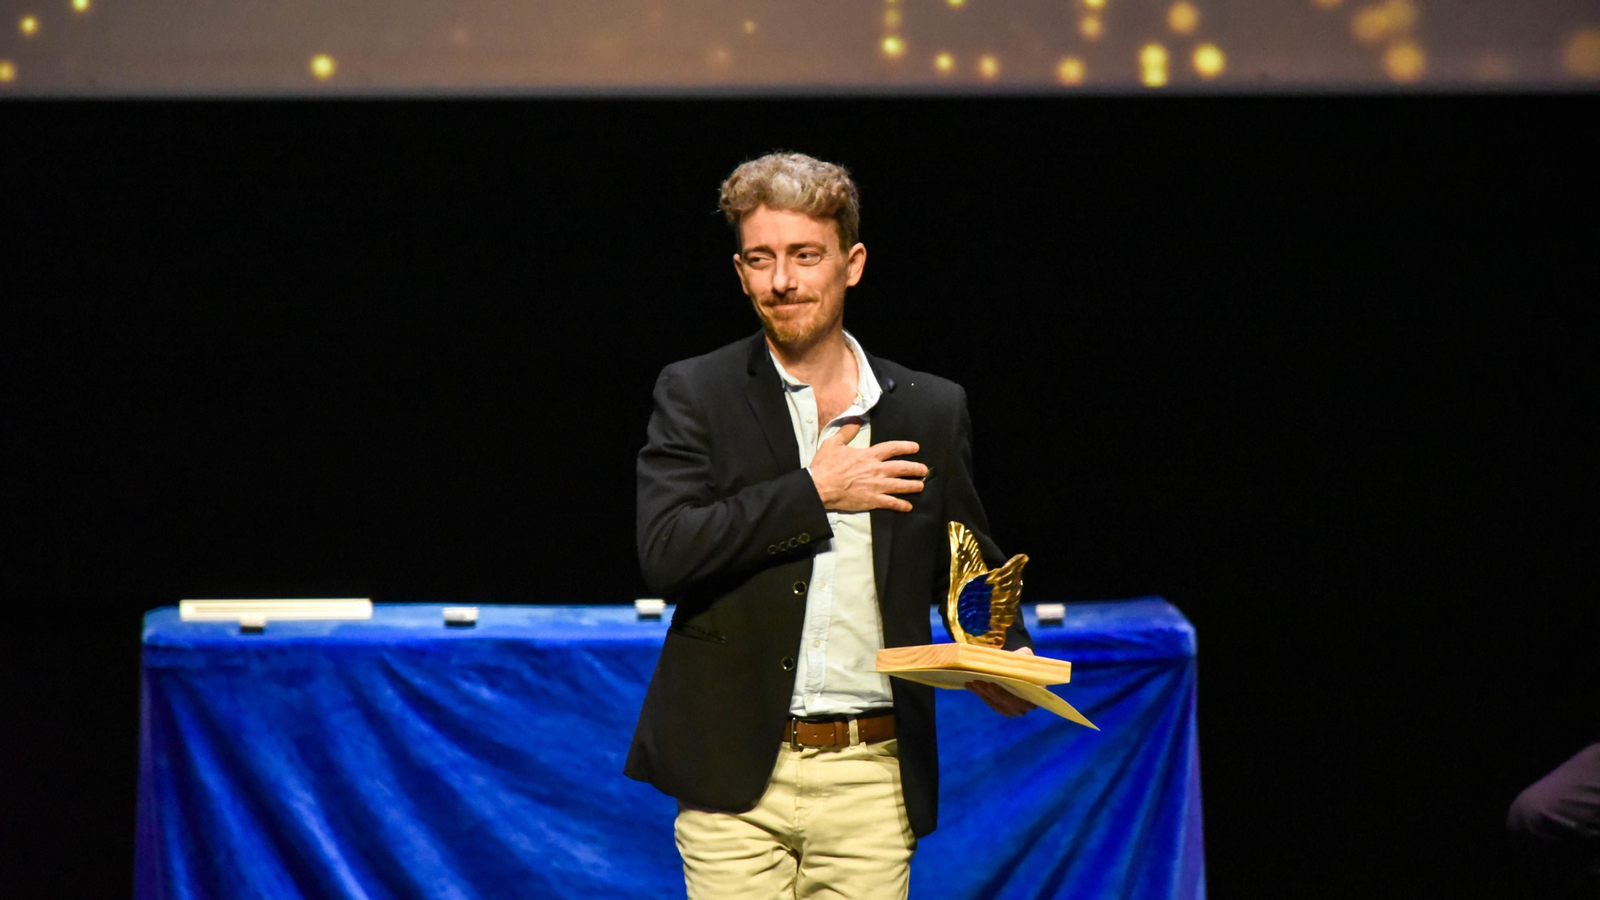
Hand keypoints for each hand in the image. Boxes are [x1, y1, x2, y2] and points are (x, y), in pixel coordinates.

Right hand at [809, 422, 927, 511]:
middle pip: (901, 468)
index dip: (905, 447)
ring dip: (913, 486)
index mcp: (868, 455)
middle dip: (915, 469)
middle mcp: (876, 470)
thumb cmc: (825, 466)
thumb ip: (847, 431)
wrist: (820, 487)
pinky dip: (901, 505)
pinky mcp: (872, 500)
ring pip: (900, 485)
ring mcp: (876, 486)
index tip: (916, 447)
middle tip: (924, 470)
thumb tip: (855, 419)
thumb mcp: (833, 443)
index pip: (892, 448)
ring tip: (921, 486)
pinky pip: (891, 503)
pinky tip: (908, 506)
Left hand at [966, 647, 1036, 717]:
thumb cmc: (1023, 661)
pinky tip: (970, 686)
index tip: (993, 683)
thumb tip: (1014, 657)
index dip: (1007, 693)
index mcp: (1038, 692)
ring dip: (984, 694)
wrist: (1018, 666)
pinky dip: (980, 695)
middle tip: (978, 682)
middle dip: (992, 693)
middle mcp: (1028, 705)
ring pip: (998, 705)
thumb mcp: (1025, 655)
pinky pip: (991, 703)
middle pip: (1008, 703)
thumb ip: (1022, 658)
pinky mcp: (1003, 707)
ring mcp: (1015, 709)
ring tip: (973, 683)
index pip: (1022, 698)